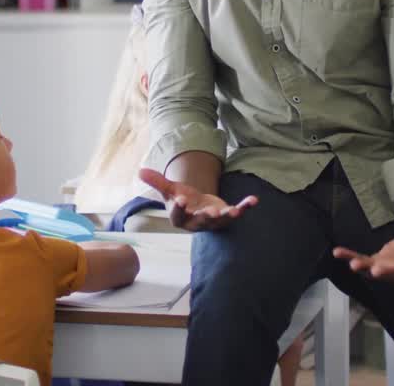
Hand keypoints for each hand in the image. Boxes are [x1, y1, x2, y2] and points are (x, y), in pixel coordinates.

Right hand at [138, 168, 256, 231]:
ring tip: (234, 210)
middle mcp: (197, 222)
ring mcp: (213, 221)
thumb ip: (157, 181)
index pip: (179, 215)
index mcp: (180, 217)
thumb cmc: (181, 199)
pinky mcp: (226, 216)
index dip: (180, 208)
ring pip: (220, 221)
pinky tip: (253, 200)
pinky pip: (237, 213)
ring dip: (228, 216)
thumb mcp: (169, 189)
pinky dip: (245, 207)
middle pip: (201, 222)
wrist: (196, 207)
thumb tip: (139, 170)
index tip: (181, 200)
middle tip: (210, 212)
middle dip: (206, 217)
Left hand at [333, 215, 393, 280]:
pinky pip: (361, 260)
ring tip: (351, 263)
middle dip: (383, 271)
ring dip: (362, 266)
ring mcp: (386, 268)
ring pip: (372, 269)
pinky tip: (337, 252)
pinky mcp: (376, 262)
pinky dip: (349, 257)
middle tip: (375, 270)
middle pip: (391, 272)